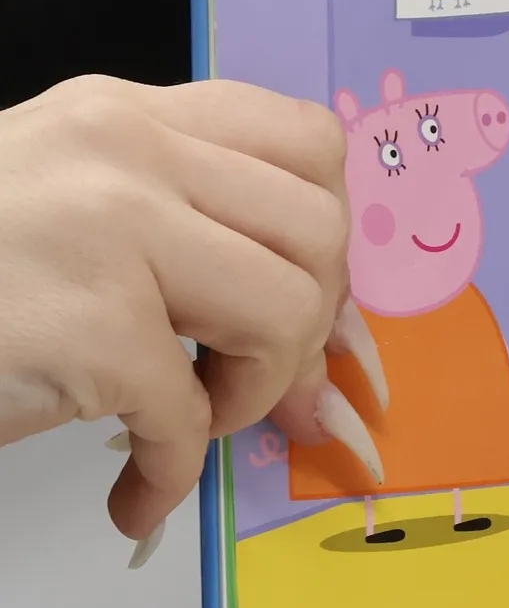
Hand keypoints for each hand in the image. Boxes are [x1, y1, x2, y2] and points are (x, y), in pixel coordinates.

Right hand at [0, 75, 368, 555]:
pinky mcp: (84, 322)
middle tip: (244, 385)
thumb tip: (335, 348)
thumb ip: (193, 246)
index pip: (305, 142)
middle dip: (306, 332)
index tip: (308, 308)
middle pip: (319, 234)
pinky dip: (172, 473)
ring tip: (187, 424)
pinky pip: (191, 414)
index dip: (329, 240)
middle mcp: (124, 150)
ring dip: (252, 393)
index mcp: (126, 116)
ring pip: (286, 308)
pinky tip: (132, 492)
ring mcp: (105, 228)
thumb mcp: (74, 218)